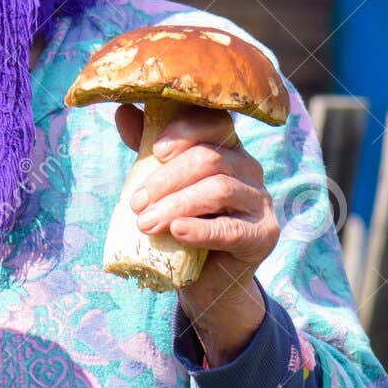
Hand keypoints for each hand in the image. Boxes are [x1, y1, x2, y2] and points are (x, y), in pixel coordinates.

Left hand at [114, 105, 278, 365]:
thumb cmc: (183, 221)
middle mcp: (249, 168)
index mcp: (227, 149)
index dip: (187, 130)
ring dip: (175, 205)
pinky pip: (231, 230)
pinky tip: (177, 231)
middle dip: (166, 180)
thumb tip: (123, 109)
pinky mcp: (263, 235)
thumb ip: (148, 147)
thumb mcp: (163, 183)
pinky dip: (201, 230)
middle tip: (134, 204)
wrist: (206, 278)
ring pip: (218, 190)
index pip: (216, 123)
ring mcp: (260, 202)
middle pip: (210, 159)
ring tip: (145, 224)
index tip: (158, 150)